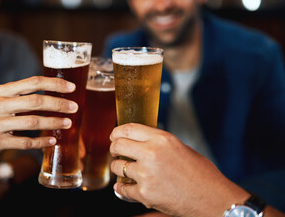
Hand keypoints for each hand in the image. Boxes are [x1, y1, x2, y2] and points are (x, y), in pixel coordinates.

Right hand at [0, 76, 78, 156]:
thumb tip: (59, 94)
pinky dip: (41, 142)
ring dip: (53, 123)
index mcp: (3, 91)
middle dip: (58, 104)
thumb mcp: (5, 98)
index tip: (72, 88)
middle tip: (74, 107)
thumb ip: (26, 95)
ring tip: (68, 123)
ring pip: (32, 122)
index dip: (54, 84)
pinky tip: (53, 141)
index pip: (33, 82)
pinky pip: (24, 143)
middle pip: (35, 102)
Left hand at [110, 123, 248, 216]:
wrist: (213, 199)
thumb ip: (159, 144)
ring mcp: (146, 174)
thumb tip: (140, 143)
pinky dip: (122, 188)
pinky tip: (125, 186)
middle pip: (118, 145)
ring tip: (124, 170)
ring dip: (117, 168)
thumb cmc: (202, 174)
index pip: (129, 128)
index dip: (117, 131)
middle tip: (116, 152)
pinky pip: (122, 188)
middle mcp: (152, 153)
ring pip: (117, 166)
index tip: (114, 135)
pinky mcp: (145, 194)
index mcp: (162, 139)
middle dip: (113, 148)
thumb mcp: (180, 148)